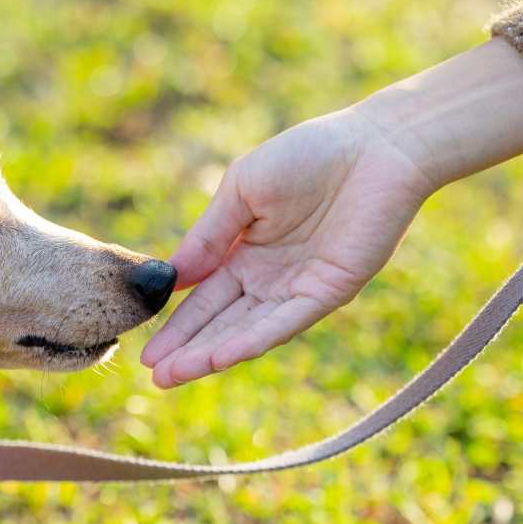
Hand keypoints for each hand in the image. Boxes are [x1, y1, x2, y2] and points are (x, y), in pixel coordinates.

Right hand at [142, 38, 522, 387]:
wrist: (376, 146)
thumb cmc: (308, 154)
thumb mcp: (242, 189)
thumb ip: (209, 235)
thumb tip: (172, 278)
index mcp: (245, 251)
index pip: (204, 297)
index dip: (177, 325)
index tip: (146, 351)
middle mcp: (269, 277)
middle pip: (221, 321)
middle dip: (187, 349)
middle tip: (153, 376)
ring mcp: (298, 288)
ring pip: (247, 330)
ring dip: (211, 354)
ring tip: (174, 377)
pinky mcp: (328, 292)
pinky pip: (284, 322)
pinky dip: (251, 340)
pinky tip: (220, 357)